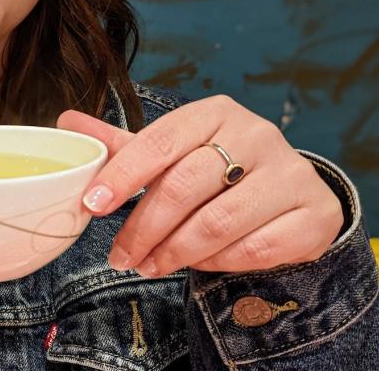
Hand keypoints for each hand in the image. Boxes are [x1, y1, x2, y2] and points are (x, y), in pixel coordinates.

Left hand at [57, 95, 342, 277]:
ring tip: (149, 266)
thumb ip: (125, 144)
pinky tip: (197, 266)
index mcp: (215, 112)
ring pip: (217, 222)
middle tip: (120, 256)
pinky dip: (218, 263)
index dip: (122, 175)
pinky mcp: (312, 213)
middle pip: (185, 186)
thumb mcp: (175, 150)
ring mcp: (289, 173)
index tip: (92, 205)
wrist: (293, 191)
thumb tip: (66, 120)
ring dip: (175, 252)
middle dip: (144, 228)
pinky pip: (254, 248)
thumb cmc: (220, 167)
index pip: (160, 141)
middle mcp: (256, 135)